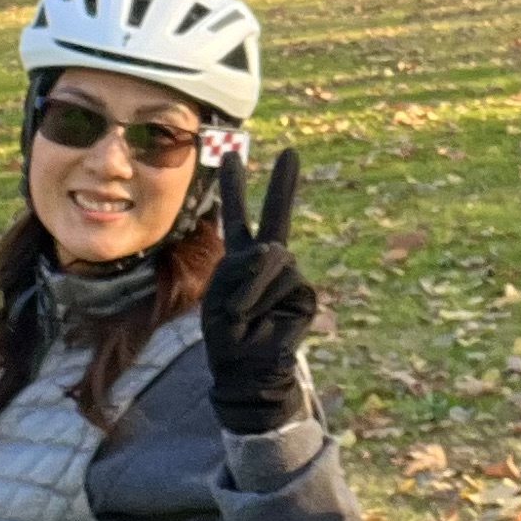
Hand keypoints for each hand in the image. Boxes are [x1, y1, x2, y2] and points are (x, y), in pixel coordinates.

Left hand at [200, 148, 317, 436]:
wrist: (244, 368)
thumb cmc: (225, 334)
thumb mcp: (217, 294)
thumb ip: (241, 265)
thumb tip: (276, 250)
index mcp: (239, 259)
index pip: (237, 216)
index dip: (235, 187)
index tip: (232, 155)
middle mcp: (267, 262)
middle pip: (276, 216)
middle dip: (283, 184)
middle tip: (291, 152)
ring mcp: (288, 276)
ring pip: (272, 258)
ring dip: (249, 286)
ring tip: (240, 313)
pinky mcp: (303, 294)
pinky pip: (285, 280)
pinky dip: (262, 297)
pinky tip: (258, 318)